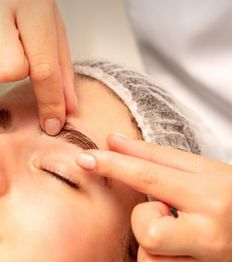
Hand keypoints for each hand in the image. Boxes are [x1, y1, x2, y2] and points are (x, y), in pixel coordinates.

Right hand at [0, 0, 76, 134]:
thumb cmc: (30, 5)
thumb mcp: (53, 29)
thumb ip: (61, 68)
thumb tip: (68, 108)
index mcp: (33, 7)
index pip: (45, 68)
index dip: (50, 102)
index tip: (53, 124)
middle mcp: (4, 10)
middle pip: (11, 70)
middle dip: (18, 72)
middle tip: (19, 56)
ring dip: (4, 65)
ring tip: (9, 45)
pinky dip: (0, 60)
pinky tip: (6, 47)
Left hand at [76, 133, 231, 261]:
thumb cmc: (228, 194)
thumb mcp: (197, 169)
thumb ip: (152, 156)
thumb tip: (112, 141)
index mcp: (208, 196)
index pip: (149, 177)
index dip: (113, 165)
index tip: (87, 159)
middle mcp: (209, 235)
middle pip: (149, 235)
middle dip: (141, 222)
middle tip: (160, 214)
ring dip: (145, 250)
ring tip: (165, 237)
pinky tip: (163, 256)